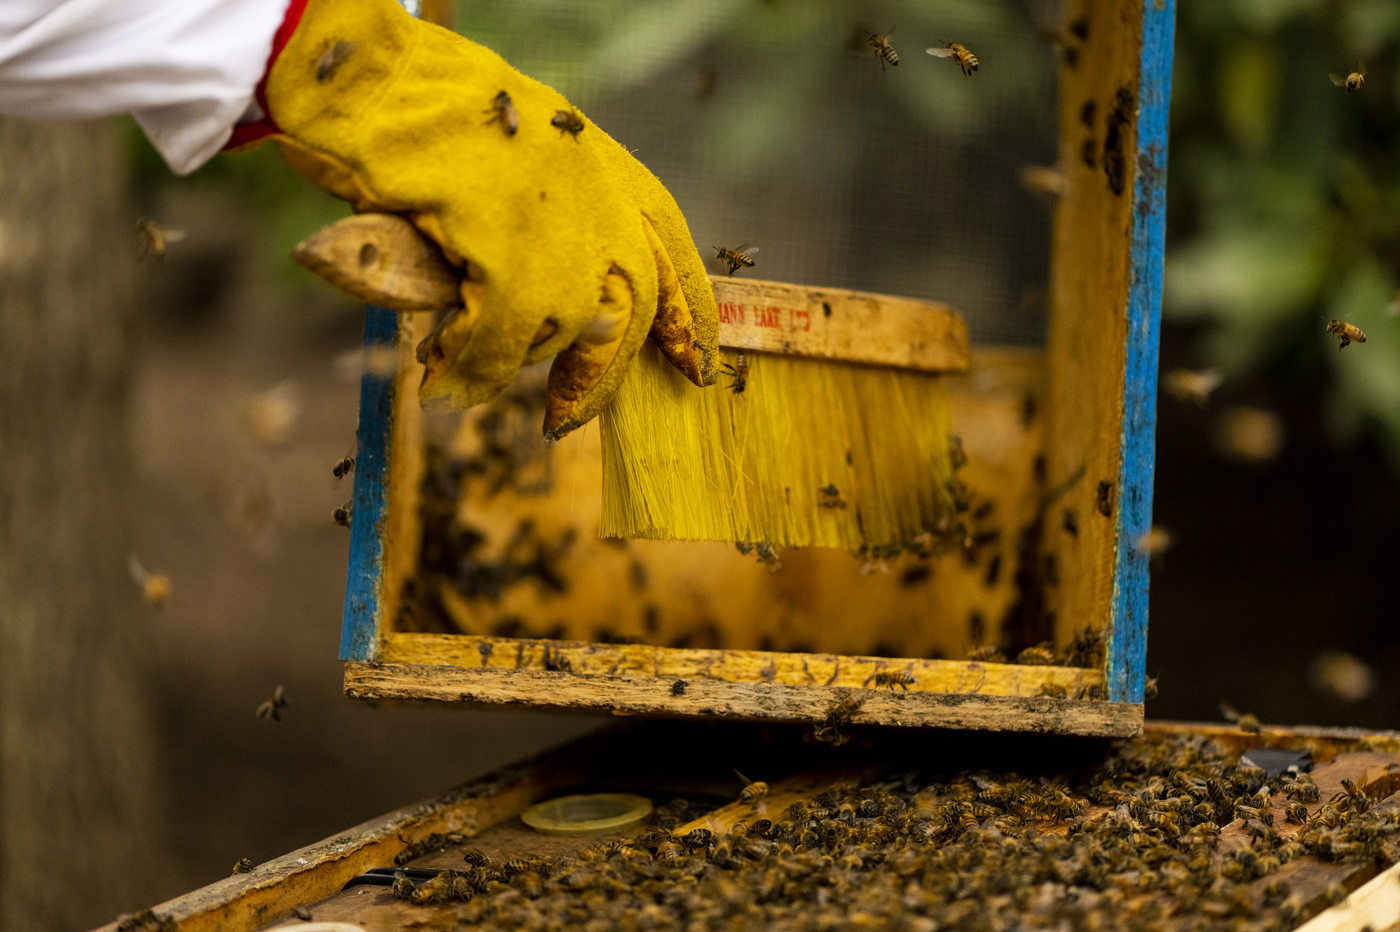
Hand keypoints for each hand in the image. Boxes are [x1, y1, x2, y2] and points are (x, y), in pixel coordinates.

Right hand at [261, 0, 717, 437]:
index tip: (694, 366)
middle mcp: (607, 209)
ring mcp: (566, 241)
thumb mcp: (532, 158)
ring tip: (461, 363)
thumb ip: (563, 219)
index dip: (686, 318)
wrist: (383, 86)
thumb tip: (570, 307)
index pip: (672, 258)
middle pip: (627, 316)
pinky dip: (467, 368)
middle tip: (565, 419)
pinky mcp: (517, 268)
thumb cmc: (441, 116)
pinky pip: (499, 344)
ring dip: (507, 359)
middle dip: (600, 376)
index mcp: (618, 176)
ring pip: (556, 333)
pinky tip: (442, 377)